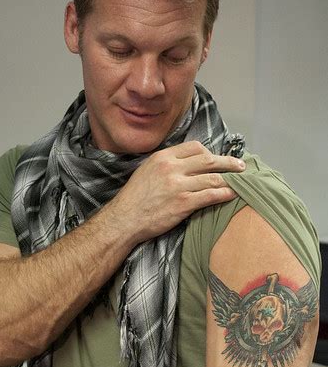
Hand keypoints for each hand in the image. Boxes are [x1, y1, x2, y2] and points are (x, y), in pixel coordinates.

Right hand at [108, 140, 244, 243]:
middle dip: (228, 162)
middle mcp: (172, 168)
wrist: (124, 219)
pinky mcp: (183, 203)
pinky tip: (233, 194)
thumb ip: (166, 164)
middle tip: (241, 166)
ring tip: (241, 182)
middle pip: (208, 159)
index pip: (194, 147)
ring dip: (231, 179)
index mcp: (163, 157)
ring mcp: (178, 186)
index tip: (217, 158)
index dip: (210, 152)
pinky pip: (211, 195)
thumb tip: (185, 163)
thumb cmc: (134, 198)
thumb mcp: (146, 171)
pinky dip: (225, 193)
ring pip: (213, 177)